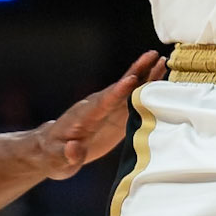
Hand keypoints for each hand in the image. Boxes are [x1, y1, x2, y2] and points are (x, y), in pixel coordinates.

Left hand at [35, 51, 164, 177]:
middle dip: (136, 72)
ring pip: (130, 89)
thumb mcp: (56, 160)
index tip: (130, 79)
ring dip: (145, 75)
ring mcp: (109, 110)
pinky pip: (134, 99)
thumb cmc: (54, 155)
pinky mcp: (116, 115)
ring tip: (162, 60)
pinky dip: (147, 88)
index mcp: (85, 116)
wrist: (54, 150)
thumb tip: (73, 149)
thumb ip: (66, 155)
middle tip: (152, 56)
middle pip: (121, 88)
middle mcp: (98, 107)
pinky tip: (160, 79)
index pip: (103, 102)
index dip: (117, 92)